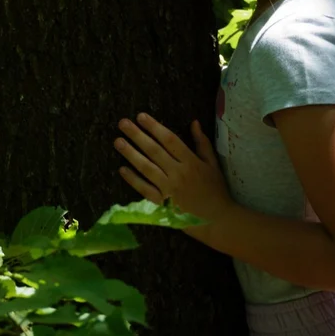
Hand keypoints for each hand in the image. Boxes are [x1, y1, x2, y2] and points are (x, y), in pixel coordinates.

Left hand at [113, 113, 234, 224]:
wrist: (217, 219)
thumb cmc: (215, 189)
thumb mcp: (212, 164)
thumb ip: (202, 143)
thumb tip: (194, 122)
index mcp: (192, 162)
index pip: (170, 140)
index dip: (155, 127)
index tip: (141, 116)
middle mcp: (179, 174)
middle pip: (154, 151)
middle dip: (137, 136)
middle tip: (123, 123)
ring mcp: (169, 189)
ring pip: (147, 168)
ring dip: (131, 154)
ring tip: (117, 141)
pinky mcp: (162, 204)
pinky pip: (145, 190)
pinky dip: (133, 180)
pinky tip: (122, 169)